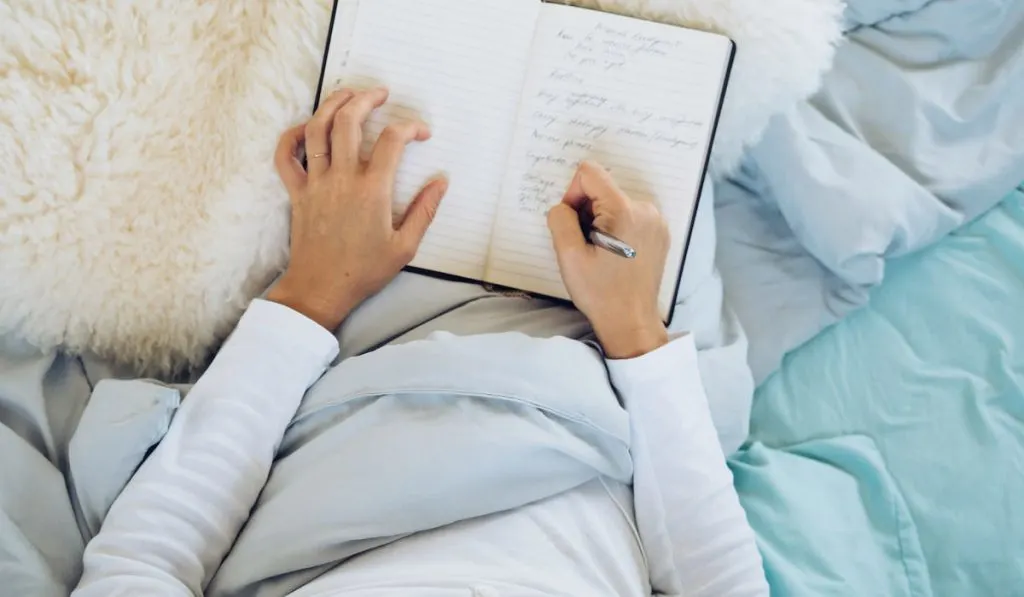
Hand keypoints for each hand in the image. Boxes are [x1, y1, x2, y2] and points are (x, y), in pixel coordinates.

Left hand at [267, 88, 447, 329]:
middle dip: (366, 99)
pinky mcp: (297, 192)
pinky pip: (286, 156)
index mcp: (372, 191)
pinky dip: (293, 135)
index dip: (410, 128)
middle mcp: (342, 179)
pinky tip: (308, 127)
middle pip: (349, 121)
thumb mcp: (405, 247)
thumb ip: (425, 210)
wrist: (321, 289)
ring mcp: (316, 183)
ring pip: (317, 129)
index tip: (421, 133)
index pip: (392, 141)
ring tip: (348, 95)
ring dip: (332, 105)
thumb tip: (441, 182)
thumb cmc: (364, 272)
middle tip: (381, 94)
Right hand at [547, 161, 669, 358]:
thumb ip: (560, 218)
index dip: (572, 194)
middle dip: (587, 211)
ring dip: (600, 221)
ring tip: (601, 253)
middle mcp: (646, 209)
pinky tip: (614, 255)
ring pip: (614, 202)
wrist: (631, 321)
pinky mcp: (659, 232)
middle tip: (586, 246)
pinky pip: (629, 215)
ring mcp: (656, 221)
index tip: (573, 223)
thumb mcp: (568, 256)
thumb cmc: (601, 293)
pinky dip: (616, 228)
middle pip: (603, 188)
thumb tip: (564, 206)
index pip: (590, 173)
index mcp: (624, 211)